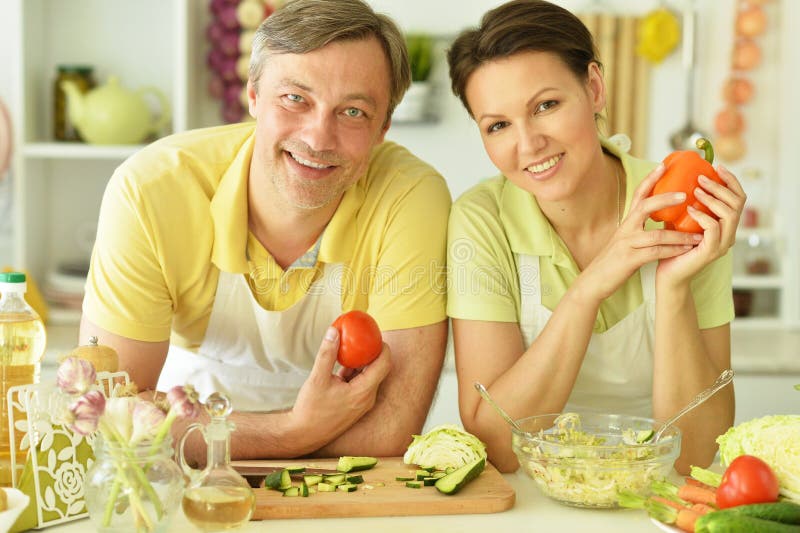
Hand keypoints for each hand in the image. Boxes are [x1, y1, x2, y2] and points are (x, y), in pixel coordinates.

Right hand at [289, 327, 391, 446]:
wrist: (304, 434)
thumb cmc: (310, 409)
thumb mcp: (317, 378)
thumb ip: (327, 354)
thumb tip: (334, 330)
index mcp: (363, 392)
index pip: (383, 365)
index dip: (383, 347)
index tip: (375, 335)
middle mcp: (367, 398)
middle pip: (379, 369)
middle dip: (372, 352)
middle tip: (363, 337)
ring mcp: (362, 403)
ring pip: (369, 377)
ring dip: (362, 363)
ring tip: (350, 348)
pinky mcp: (356, 406)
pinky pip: (361, 384)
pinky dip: (355, 373)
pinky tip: (342, 365)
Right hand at [579, 163, 705, 300]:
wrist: (595, 280)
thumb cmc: (614, 260)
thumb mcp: (626, 239)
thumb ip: (640, 227)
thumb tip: (658, 219)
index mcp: (627, 222)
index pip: (638, 195)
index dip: (650, 179)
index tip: (663, 165)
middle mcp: (626, 229)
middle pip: (644, 207)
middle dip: (665, 199)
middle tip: (686, 194)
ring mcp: (627, 244)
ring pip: (656, 234)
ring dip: (679, 235)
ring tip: (698, 235)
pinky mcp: (630, 260)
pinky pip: (655, 253)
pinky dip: (673, 251)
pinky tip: (686, 250)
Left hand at [656, 165, 745, 286]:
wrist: (667, 273)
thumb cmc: (672, 246)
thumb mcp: (679, 220)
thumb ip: (684, 203)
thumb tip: (676, 178)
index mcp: (725, 225)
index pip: (738, 198)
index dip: (731, 181)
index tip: (717, 167)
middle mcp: (729, 234)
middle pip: (738, 203)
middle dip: (721, 186)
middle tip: (702, 177)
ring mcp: (722, 244)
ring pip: (730, 214)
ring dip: (713, 199)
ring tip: (695, 191)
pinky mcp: (711, 252)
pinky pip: (714, 228)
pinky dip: (702, 215)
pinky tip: (689, 209)